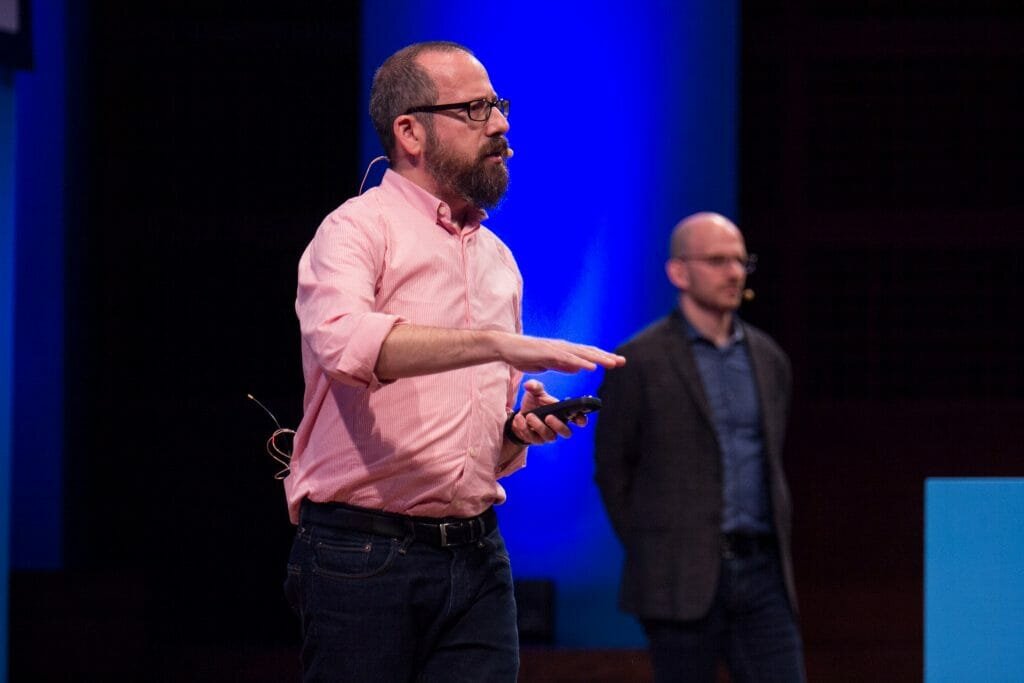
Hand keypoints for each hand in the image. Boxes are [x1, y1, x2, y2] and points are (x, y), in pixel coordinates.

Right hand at [499, 333, 624, 374]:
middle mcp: (563, 347)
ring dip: (598, 358)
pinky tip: (591, 367)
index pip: (587, 354)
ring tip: (612, 363)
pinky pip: (568, 359)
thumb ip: (563, 365)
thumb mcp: (548, 363)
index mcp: (564, 351)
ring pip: (582, 354)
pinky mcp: (549, 353)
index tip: (615, 362)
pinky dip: (581, 362)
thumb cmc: (525, 355)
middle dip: (605, 357)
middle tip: (622, 361)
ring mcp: (557, 349)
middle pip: (589, 352)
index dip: (601, 358)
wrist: (507, 348)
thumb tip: (578, 367)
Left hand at [507, 380, 585, 444]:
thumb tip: (530, 384)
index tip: (580, 420)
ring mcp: (548, 435)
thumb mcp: (535, 393)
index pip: (578, 419)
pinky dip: (525, 428)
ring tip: (529, 415)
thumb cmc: (533, 403)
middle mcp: (558, 426)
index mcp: (563, 413)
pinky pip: (533, 438)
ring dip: (539, 426)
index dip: (581, 420)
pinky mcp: (536, 440)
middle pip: (567, 433)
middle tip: (548, 416)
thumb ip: (535, 386)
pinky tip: (520, 418)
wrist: (519, 416)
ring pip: (550, 437)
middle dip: (558, 425)